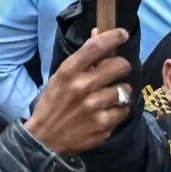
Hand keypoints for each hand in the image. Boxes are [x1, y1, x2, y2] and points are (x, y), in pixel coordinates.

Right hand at [23, 25, 132, 157]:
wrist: (45, 139)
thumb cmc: (53, 104)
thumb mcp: (60, 78)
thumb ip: (82, 58)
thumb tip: (99, 32)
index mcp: (68, 72)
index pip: (96, 46)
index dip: (114, 36)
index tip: (123, 34)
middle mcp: (82, 86)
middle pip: (121, 66)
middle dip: (121, 68)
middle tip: (114, 74)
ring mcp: (95, 106)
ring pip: (125, 89)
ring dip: (119, 92)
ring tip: (107, 98)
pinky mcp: (104, 124)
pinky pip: (125, 109)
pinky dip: (118, 110)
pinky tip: (106, 112)